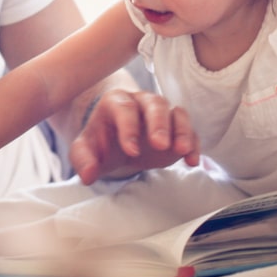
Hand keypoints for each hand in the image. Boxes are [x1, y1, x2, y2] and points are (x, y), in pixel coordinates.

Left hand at [69, 89, 199, 184]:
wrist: (116, 145)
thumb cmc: (100, 144)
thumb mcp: (85, 151)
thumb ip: (83, 159)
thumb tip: (88, 174)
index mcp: (116, 102)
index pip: (124, 108)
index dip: (128, 128)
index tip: (130, 152)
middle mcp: (141, 102)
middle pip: (155, 104)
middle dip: (159, 123)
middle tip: (160, 145)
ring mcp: (162, 114)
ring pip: (177, 113)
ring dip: (182, 130)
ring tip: (183, 151)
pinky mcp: (176, 129)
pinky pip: (190, 130)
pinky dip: (194, 144)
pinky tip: (192, 161)